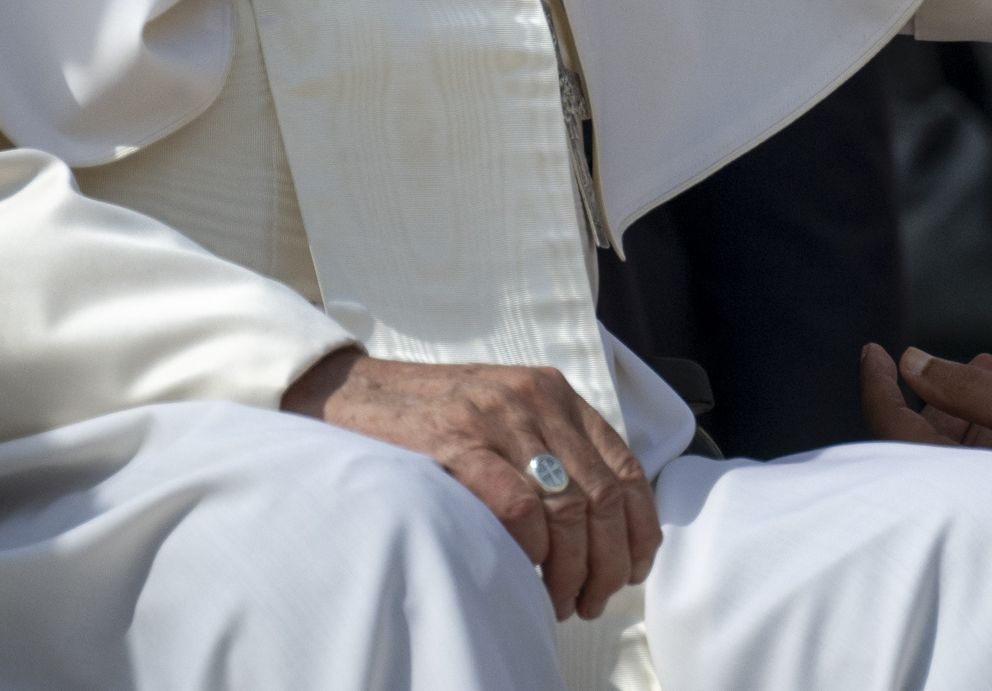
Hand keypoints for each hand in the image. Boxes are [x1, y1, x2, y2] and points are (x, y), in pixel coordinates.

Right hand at [283, 349, 657, 620]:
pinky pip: (519, 505)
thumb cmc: (430, 417)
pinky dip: (531, 548)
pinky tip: (525, 571)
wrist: (351, 390)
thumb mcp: (504, 414)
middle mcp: (534, 398)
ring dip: (573, 568)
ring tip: (560, 599)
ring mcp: (496, 417)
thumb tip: (599, 527)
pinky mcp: (455, 441)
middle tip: (593, 599)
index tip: (634, 569)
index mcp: (554, 392)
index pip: (625, 466)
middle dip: (608, 562)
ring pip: (568, 508)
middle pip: (603, 496)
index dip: (639, 527)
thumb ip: (549, 448)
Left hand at [859, 344, 991, 524]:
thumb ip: (966, 386)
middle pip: (937, 435)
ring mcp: (987, 514)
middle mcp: (959, 502)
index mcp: (948, 481)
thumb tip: (910, 360)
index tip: (873, 349)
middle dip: (962, 387)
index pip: (889, 426)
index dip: (878, 383)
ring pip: (975, 449)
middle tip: (989, 355)